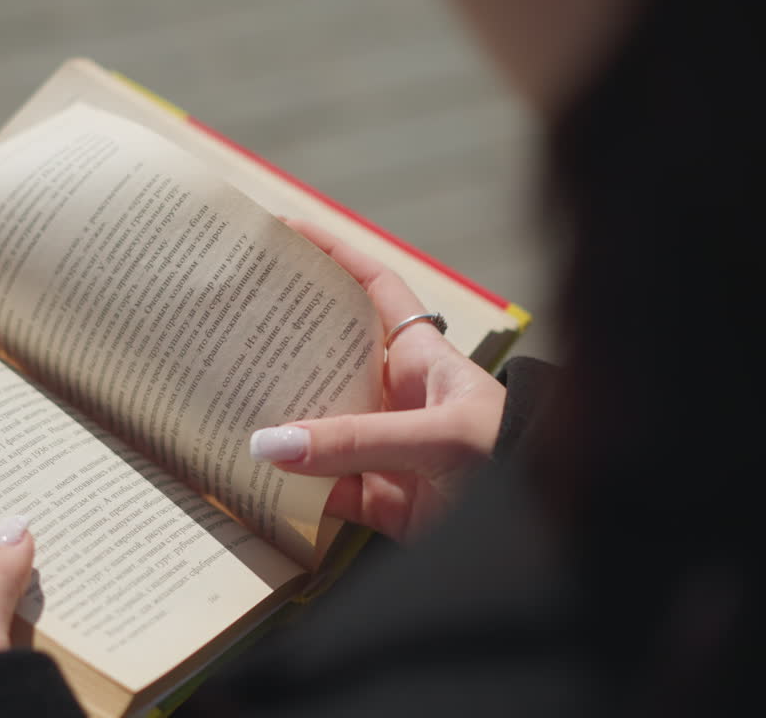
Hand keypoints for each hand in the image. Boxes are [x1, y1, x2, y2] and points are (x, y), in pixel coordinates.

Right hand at [250, 220, 506, 542]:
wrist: (547, 534)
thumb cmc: (511, 461)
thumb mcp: (441, 437)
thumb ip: (357, 441)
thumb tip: (269, 444)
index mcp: (420, 358)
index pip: (372, 287)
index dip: (333, 255)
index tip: (284, 231)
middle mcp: (395, 396)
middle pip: (327, 356)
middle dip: (280, 341)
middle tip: (226, 322)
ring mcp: (383, 449)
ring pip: (315, 426)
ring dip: (275, 420)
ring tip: (218, 400)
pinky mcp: (378, 502)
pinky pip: (320, 492)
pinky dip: (288, 491)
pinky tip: (249, 479)